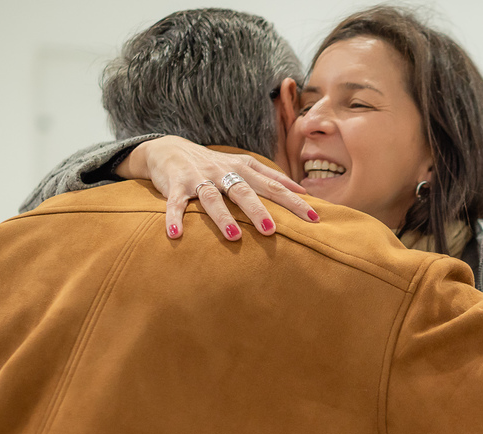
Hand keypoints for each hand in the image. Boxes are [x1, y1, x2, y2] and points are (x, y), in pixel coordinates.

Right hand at [119, 136, 318, 240]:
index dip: (294, 202)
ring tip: (234, 236)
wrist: (168, 148)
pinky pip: (175, 203)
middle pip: (244, 191)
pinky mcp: (175, 185)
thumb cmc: (213, 163)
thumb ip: (271, 176)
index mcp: (243, 169)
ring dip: (222, 216)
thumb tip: (302, 190)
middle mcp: (223, 172)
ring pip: (212, 197)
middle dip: (258, 210)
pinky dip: (174, 217)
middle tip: (272, 230)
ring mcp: (199, 179)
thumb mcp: (243, 164)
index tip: (314, 218)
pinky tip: (176, 234)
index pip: (273, 186)